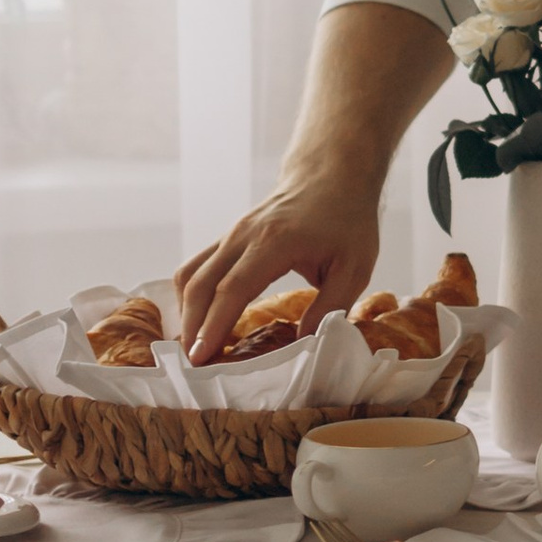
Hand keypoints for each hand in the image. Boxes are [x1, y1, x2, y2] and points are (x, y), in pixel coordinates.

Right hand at [176, 164, 383, 365]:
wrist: (332, 175)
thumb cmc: (347, 221)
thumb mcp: (354, 268)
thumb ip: (329, 308)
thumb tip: (302, 346)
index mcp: (275, 242)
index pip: (233, 289)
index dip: (214, 325)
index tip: (200, 357)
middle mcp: (243, 235)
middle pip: (201, 284)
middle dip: (192, 327)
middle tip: (192, 366)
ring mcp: (231, 234)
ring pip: (190, 274)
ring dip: (187, 312)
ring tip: (194, 349)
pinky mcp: (228, 238)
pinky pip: (197, 267)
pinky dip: (192, 296)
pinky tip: (200, 321)